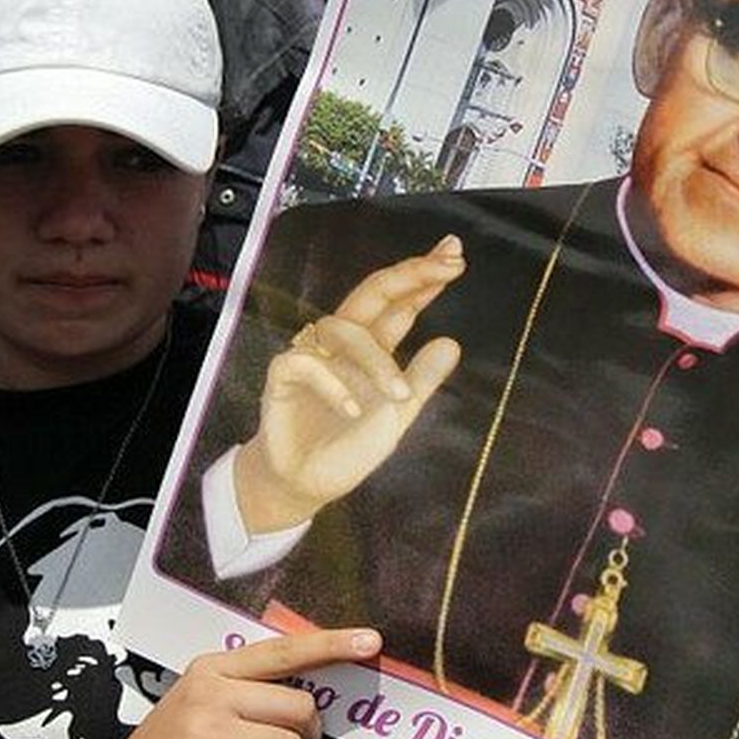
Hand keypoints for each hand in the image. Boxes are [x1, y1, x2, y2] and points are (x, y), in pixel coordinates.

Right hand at [124, 628, 380, 738]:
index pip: (284, 651)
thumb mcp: (202, 704)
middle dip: (308, 736)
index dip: (330, 645)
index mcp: (212, 669)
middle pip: (299, 706)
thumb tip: (306, 697)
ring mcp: (210, 727)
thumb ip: (247, 690)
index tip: (370, 641)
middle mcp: (211, 691)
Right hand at [235, 235, 465, 532]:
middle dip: (409, 274)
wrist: (308, 484)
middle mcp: (343, 343)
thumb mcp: (398, 414)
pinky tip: (353, 409)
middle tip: (445, 264)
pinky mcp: (283, 376)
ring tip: (399, 396)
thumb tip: (452, 341)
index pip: (400, 303)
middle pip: (373, 292)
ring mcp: (312, 354)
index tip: (455, 255)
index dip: (424, 278)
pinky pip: (304, 362)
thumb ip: (422, 380)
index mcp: (372, 347)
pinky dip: (332, 384)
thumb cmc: (350, 444)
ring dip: (377, 360)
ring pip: (344, 330)